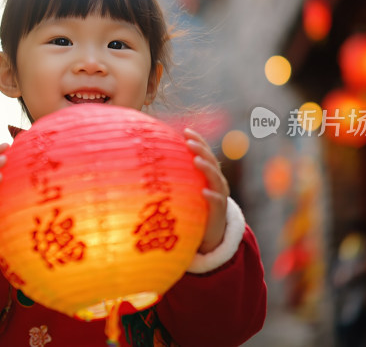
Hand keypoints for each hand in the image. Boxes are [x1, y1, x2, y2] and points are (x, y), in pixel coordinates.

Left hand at [184, 128, 229, 253]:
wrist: (207, 235)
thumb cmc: (192, 208)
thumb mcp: (182, 190)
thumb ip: (172, 176)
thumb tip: (146, 162)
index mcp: (207, 174)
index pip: (204, 153)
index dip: (198, 140)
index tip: (185, 131)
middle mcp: (216, 182)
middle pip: (211, 162)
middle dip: (201, 149)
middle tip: (189, 141)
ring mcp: (219, 196)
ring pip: (216, 180)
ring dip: (207, 168)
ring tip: (196, 160)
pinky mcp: (219, 213)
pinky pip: (217, 203)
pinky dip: (212, 196)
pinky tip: (204, 192)